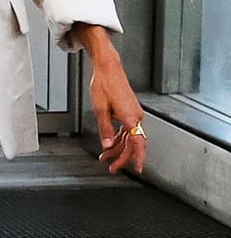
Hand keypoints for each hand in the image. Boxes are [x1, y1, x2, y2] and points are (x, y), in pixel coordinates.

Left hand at [80, 33, 146, 175]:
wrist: (109, 69)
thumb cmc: (104, 84)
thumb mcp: (100, 109)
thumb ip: (105, 129)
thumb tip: (106, 145)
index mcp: (130, 117)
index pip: (138, 143)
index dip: (138, 158)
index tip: (138, 169)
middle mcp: (136, 117)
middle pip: (132, 143)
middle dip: (121, 157)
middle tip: (111, 167)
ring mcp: (134, 114)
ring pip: (129, 138)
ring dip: (118, 148)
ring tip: (105, 157)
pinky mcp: (130, 111)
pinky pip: (127, 130)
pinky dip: (118, 138)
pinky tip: (110, 143)